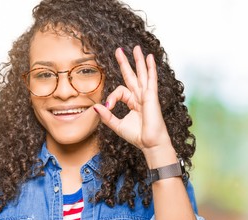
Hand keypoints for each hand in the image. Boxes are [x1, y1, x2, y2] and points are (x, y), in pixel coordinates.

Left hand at [93, 45, 173, 162]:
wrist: (150, 143)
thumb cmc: (138, 136)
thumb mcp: (117, 125)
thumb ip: (107, 116)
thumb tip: (95, 106)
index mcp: (133, 102)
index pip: (120, 91)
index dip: (112, 97)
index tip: (108, 106)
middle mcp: (140, 96)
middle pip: (131, 75)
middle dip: (125, 62)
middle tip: (119, 50)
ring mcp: (147, 95)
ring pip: (142, 74)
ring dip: (139, 60)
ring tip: (137, 48)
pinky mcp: (152, 96)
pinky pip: (151, 79)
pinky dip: (151, 68)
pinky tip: (149, 57)